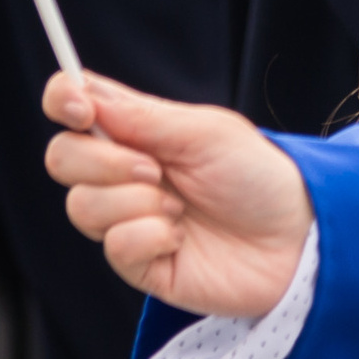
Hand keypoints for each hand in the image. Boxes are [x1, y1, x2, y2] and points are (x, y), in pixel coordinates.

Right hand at [46, 71, 312, 318]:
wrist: (296, 237)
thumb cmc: (257, 175)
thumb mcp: (207, 133)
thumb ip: (143, 117)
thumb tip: (85, 94)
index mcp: (138, 129)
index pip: (73, 105)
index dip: (62, 100)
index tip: (80, 110)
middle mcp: (122, 172)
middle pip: (62, 158)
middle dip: (103, 162)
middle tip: (156, 169)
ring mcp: (126, 218)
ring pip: (81, 206)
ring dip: (136, 202)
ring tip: (181, 208)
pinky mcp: (137, 263)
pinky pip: (114, 246)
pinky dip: (150, 236)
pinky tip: (180, 237)